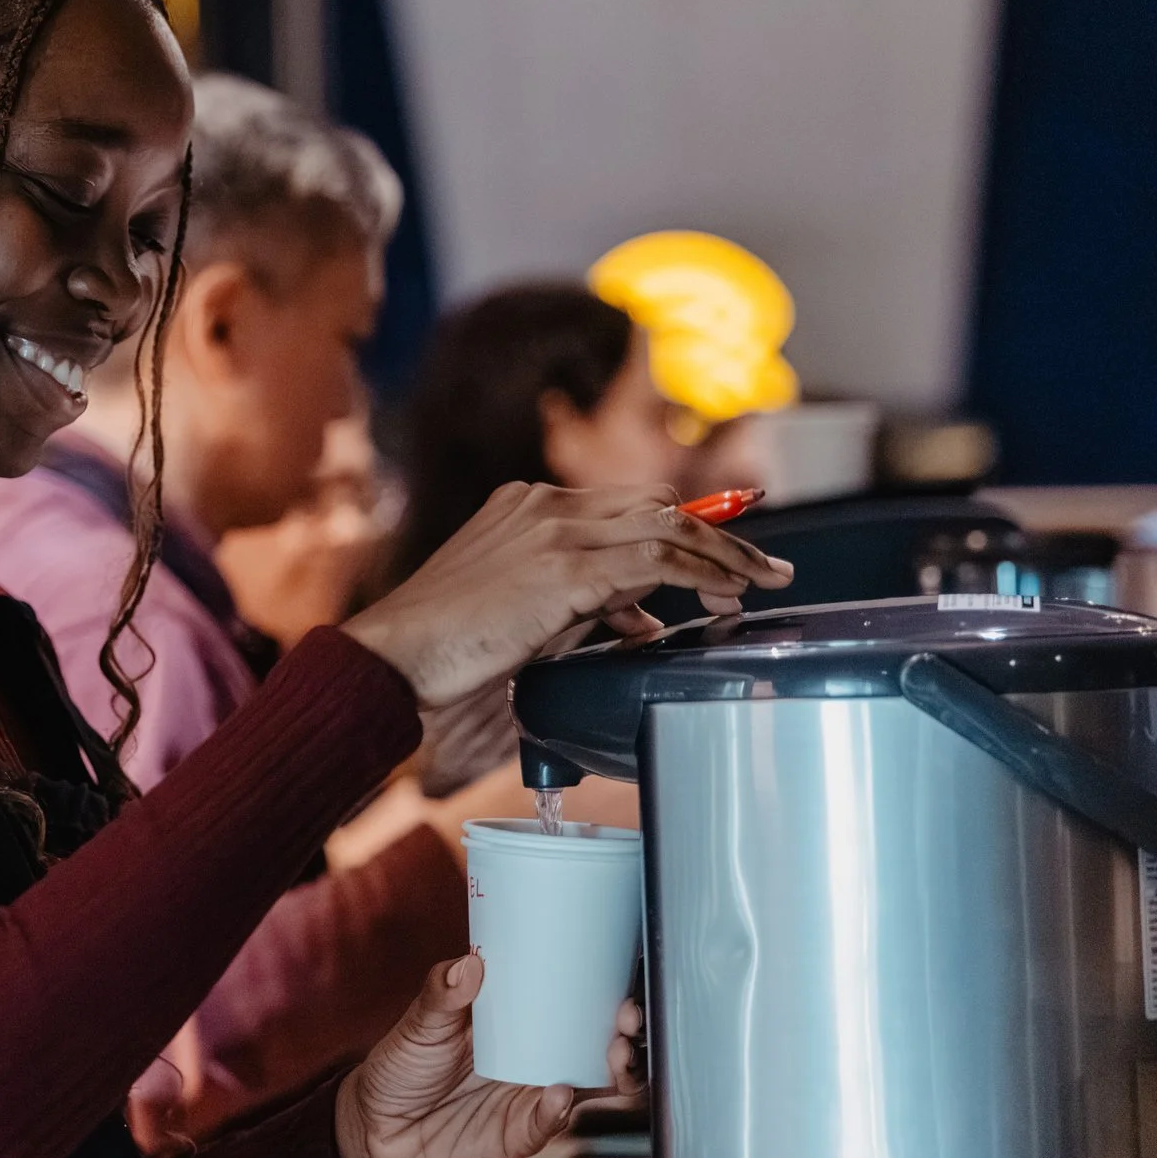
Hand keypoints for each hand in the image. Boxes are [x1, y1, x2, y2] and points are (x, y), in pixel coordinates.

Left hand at [334, 956, 643, 1157]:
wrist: (375, 1129)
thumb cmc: (401, 1067)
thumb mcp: (418, 1024)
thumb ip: (441, 995)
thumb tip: (470, 963)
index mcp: (517, 1021)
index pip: (571, 1002)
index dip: (603, 989)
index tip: (621, 973)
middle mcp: (535, 1059)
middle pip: (596, 1045)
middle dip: (623, 1032)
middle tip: (626, 1019)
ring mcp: (531, 1097)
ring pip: (589, 1086)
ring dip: (610, 1073)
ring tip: (612, 1056)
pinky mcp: (518, 1135)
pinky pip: (548, 1123)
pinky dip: (558, 1111)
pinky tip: (558, 1096)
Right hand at [341, 482, 791, 711]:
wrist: (394, 654)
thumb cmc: (443, 647)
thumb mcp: (517, 610)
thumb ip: (576, 603)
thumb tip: (636, 620)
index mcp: (525, 505)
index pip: (624, 503)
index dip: (682, 522)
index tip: (723, 540)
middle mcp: (543, 504)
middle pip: (655, 504)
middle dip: (717, 533)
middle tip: (762, 566)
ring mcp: (555, 531)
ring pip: (667, 525)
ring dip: (724, 552)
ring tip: (762, 579)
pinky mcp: (565, 568)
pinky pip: (656, 561)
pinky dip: (700, 572)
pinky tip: (726, 593)